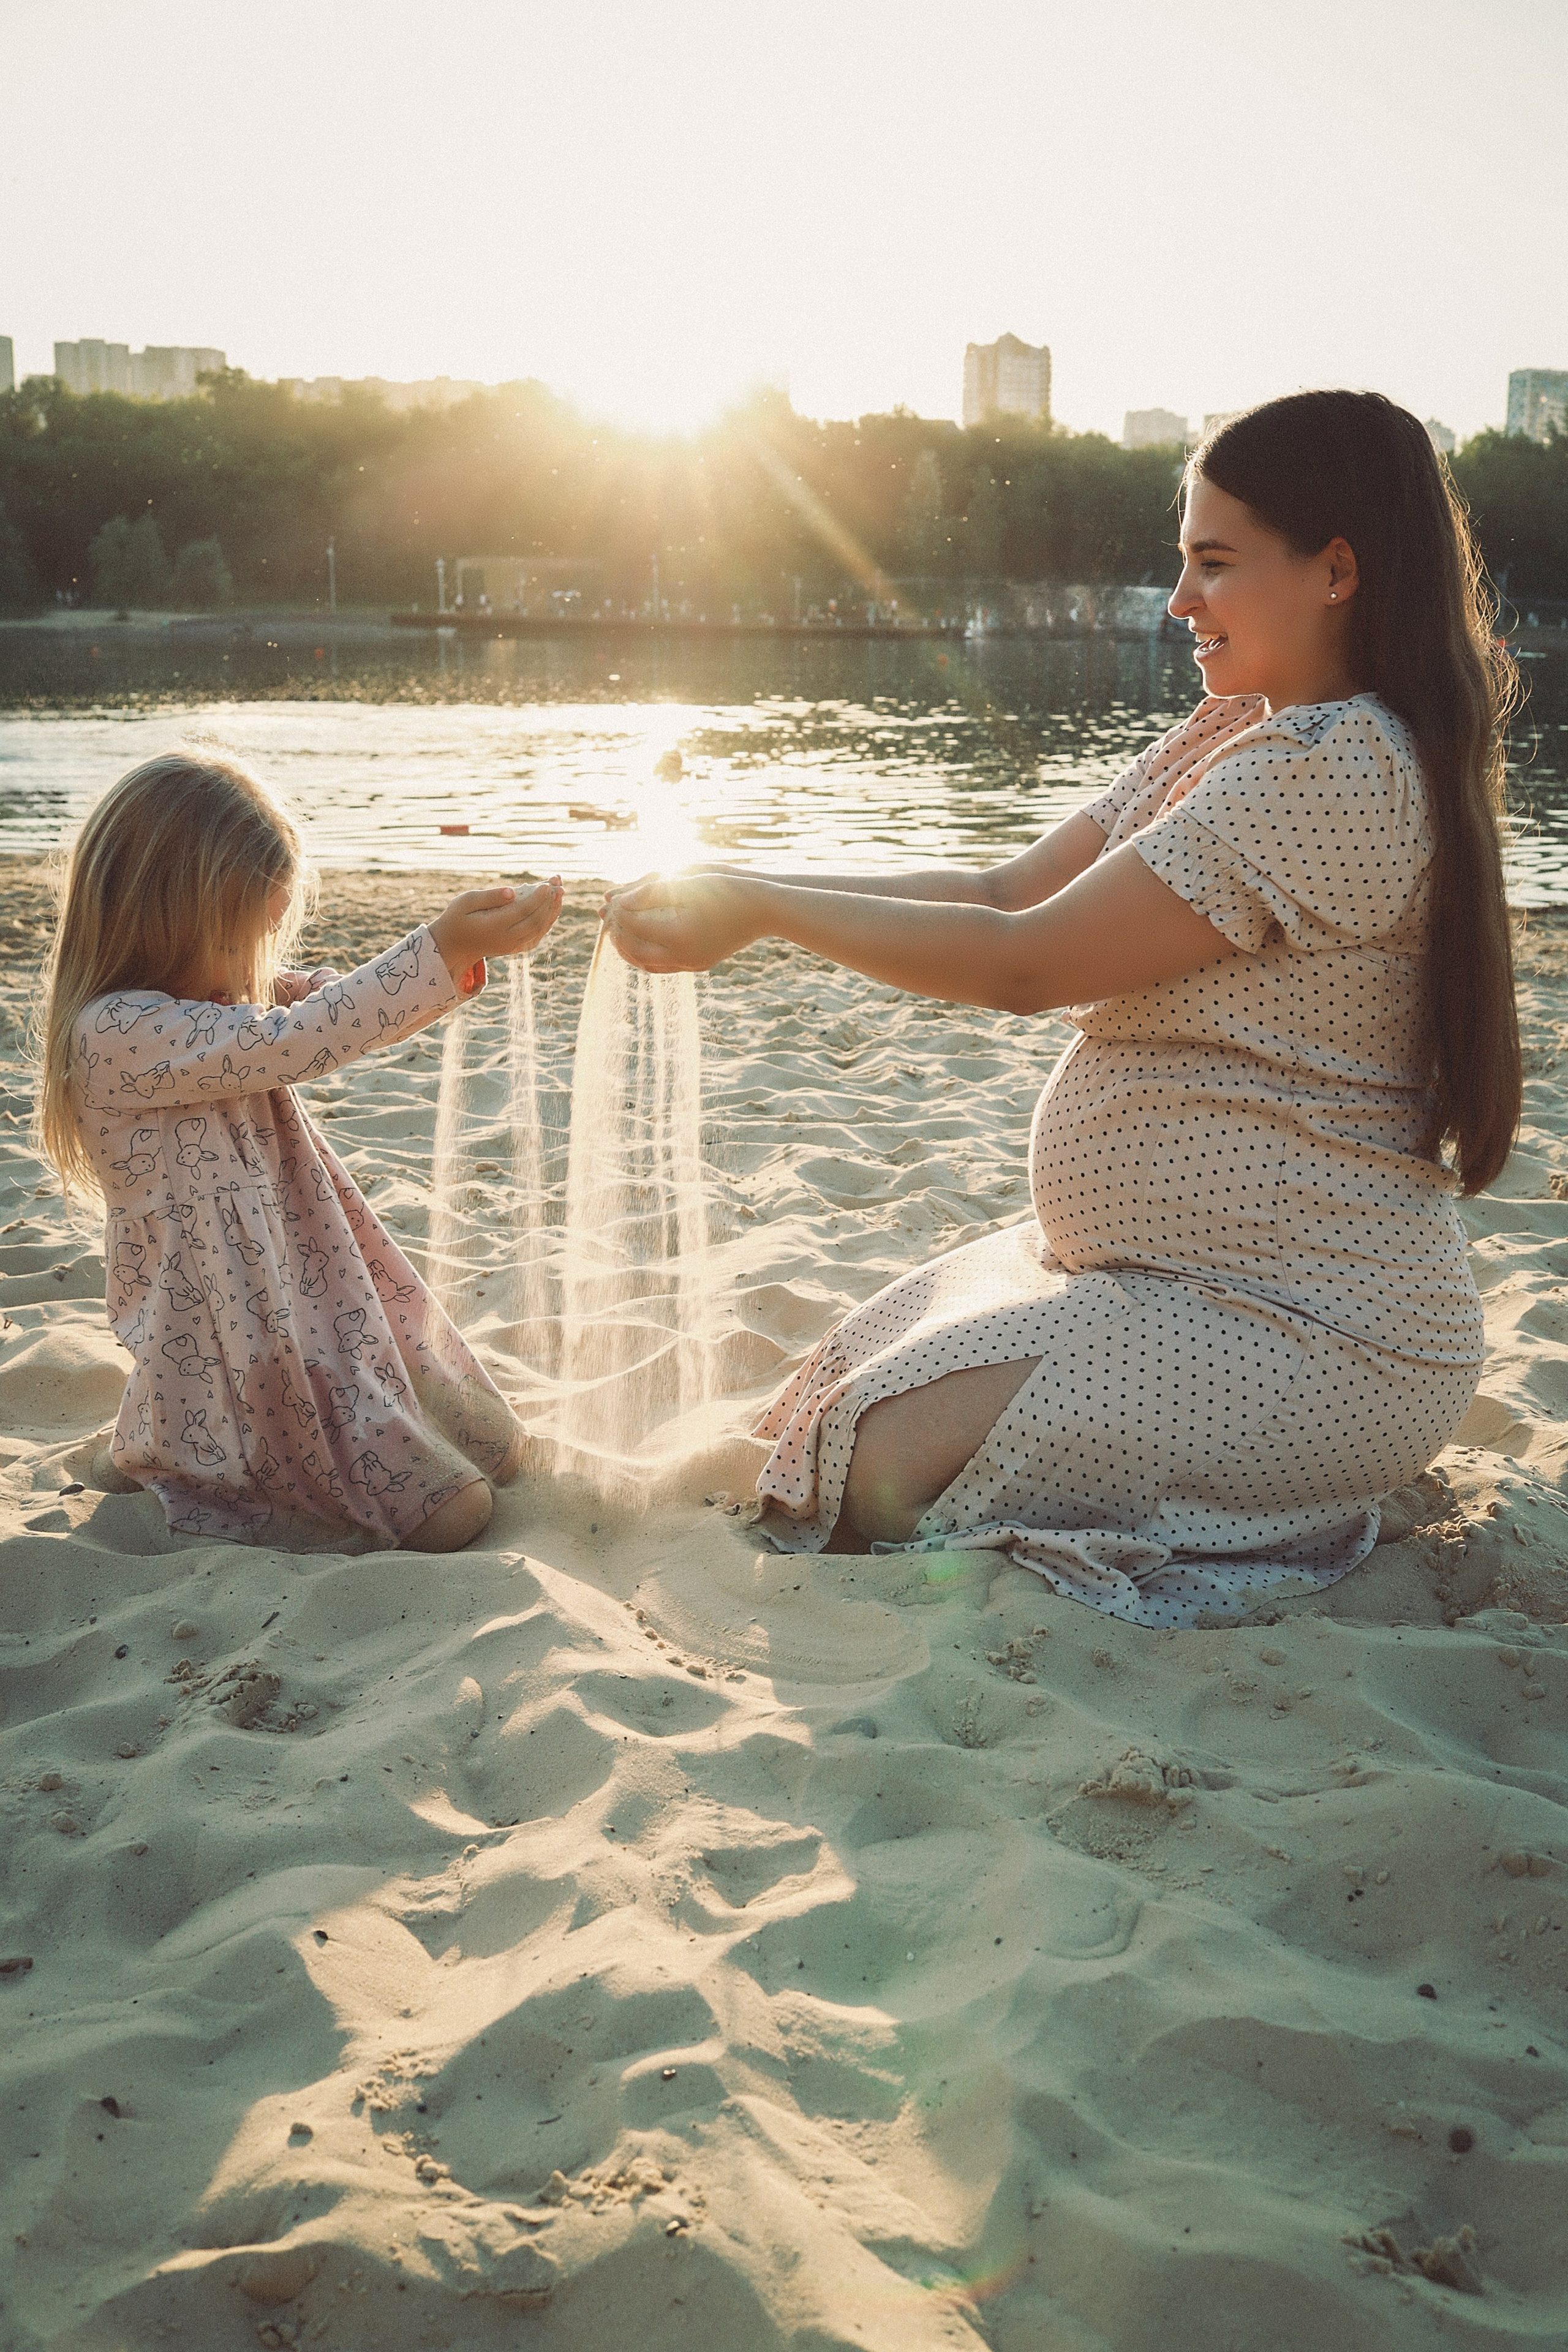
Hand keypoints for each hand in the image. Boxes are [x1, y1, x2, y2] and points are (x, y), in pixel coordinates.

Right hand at [430, 878, 562, 991]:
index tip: (547, 883)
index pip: (522, 911)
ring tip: (560, 891)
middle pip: (536, 920)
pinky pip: (537, 934)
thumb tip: (512, 892)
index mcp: (494, 926)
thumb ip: (489, 897)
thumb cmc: (458, 917)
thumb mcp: (465, 902)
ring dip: (552, 910)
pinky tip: (552, 906)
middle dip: (550, 902)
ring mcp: (513, 945)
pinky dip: (547, 920)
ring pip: (539, 929)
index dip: (537, 897)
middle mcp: (507, 939)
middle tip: (559, 883)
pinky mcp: (516, 948)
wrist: (455, 945)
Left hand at [601, 870, 764, 972]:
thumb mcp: (687, 882)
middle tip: (607, 918)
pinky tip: (640, 942)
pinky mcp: (699, 966)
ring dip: (627, 949)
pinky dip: (644, 956)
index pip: (633, 925)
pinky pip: (662, 967)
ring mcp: (692, 964)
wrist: (764, 910)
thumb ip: (650, 891)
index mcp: (679, 933)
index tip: (609, 899)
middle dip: (616, 933)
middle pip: (634, 950)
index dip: (617, 911)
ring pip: (645, 964)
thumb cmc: (728, 888)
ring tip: (617, 932)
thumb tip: (617, 901)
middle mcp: (684, 955)